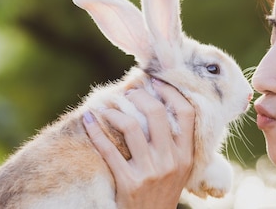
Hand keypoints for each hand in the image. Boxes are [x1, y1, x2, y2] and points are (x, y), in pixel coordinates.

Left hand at [82, 79, 195, 207]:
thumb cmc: (163, 193)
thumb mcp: (179, 170)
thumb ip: (175, 144)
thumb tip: (161, 108)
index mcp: (186, 156)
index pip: (186, 113)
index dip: (171, 92)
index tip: (156, 82)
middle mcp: (171, 161)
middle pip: (157, 113)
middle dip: (140, 96)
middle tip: (129, 93)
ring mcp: (150, 172)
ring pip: (131, 127)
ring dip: (115, 112)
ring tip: (107, 108)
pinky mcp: (128, 182)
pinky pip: (109, 150)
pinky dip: (95, 131)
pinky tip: (89, 120)